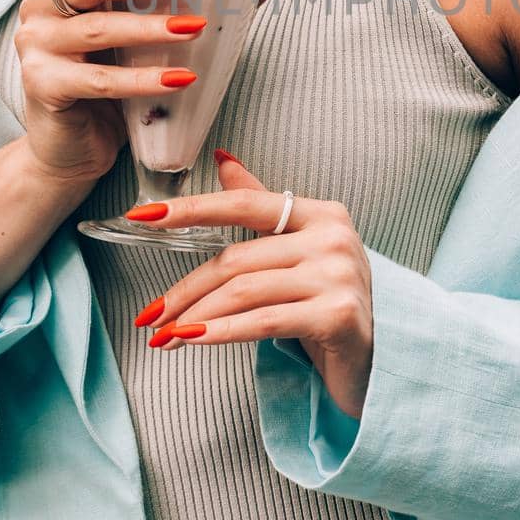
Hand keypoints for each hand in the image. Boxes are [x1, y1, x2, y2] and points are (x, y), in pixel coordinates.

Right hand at [15, 0, 279, 183]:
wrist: (72, 150)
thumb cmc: (113, 85)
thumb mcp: (145, 40)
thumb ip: (192, 4)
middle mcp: (41, 10)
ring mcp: (36, 48)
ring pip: (98, 29)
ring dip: (150, 28)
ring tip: (195, 28)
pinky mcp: (43, 87)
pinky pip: (99, 80)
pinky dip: (142, 80)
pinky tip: (180, 79)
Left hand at [130, 152, 374, 420]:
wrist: (377, 359)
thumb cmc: (329, 303)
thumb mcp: (297, 250)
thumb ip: (262, 206)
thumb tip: (223, 159)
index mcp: (322, 213)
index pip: (244, 203)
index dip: (190, 208)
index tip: (142, 215)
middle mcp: (334, 237)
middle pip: (237, 257)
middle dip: (185, 289)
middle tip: (150, 314)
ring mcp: (339, 275)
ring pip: (244, 291)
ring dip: (195, 316)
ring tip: (164, 335)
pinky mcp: (338, 315)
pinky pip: (263, 321)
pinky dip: (221, 332)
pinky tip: (192, 340)